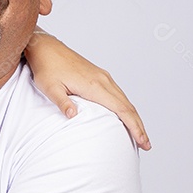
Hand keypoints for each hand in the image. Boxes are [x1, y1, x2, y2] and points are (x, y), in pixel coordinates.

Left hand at [25, 30, 150, 149]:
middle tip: (146, 145)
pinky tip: (125, 115)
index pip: (121, 109)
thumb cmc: (46, 68)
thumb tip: (73, 116)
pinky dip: (126, 107)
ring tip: (139, 134)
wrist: (46, 48)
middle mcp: (103, 80)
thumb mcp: (49, 88)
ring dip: (134, 117)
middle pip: (128, 106)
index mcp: (94, 85)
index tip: (143, 141)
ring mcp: (102, 77)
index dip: (134, 127)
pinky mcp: (99, 75)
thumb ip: (62, 102)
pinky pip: (118, 93)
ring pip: (125, 99)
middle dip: (139, 126)